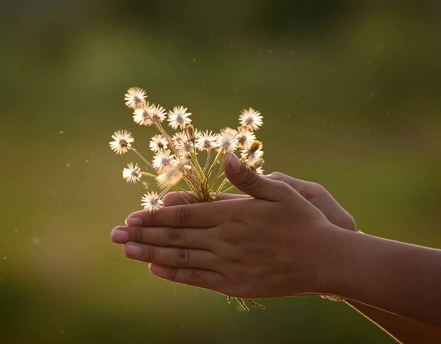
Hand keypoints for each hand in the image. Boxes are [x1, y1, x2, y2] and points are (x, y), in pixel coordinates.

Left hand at [110, 153, 345, 298]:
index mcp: (232, 214)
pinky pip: (198, 278)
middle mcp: (225, 239)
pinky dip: (174, 274)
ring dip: (151, 253)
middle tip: (114, 236)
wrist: (326, 261)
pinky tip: (156, 269)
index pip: (184, 214)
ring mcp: (228, 264)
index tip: (131, 218)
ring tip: (127, 251)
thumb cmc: (304, 222)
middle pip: (175, 236)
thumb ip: (248, 177)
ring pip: (181, 257)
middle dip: (142, 235)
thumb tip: (226, 156)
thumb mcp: (281, 190)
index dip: (154, 216)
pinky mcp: (234, 284)